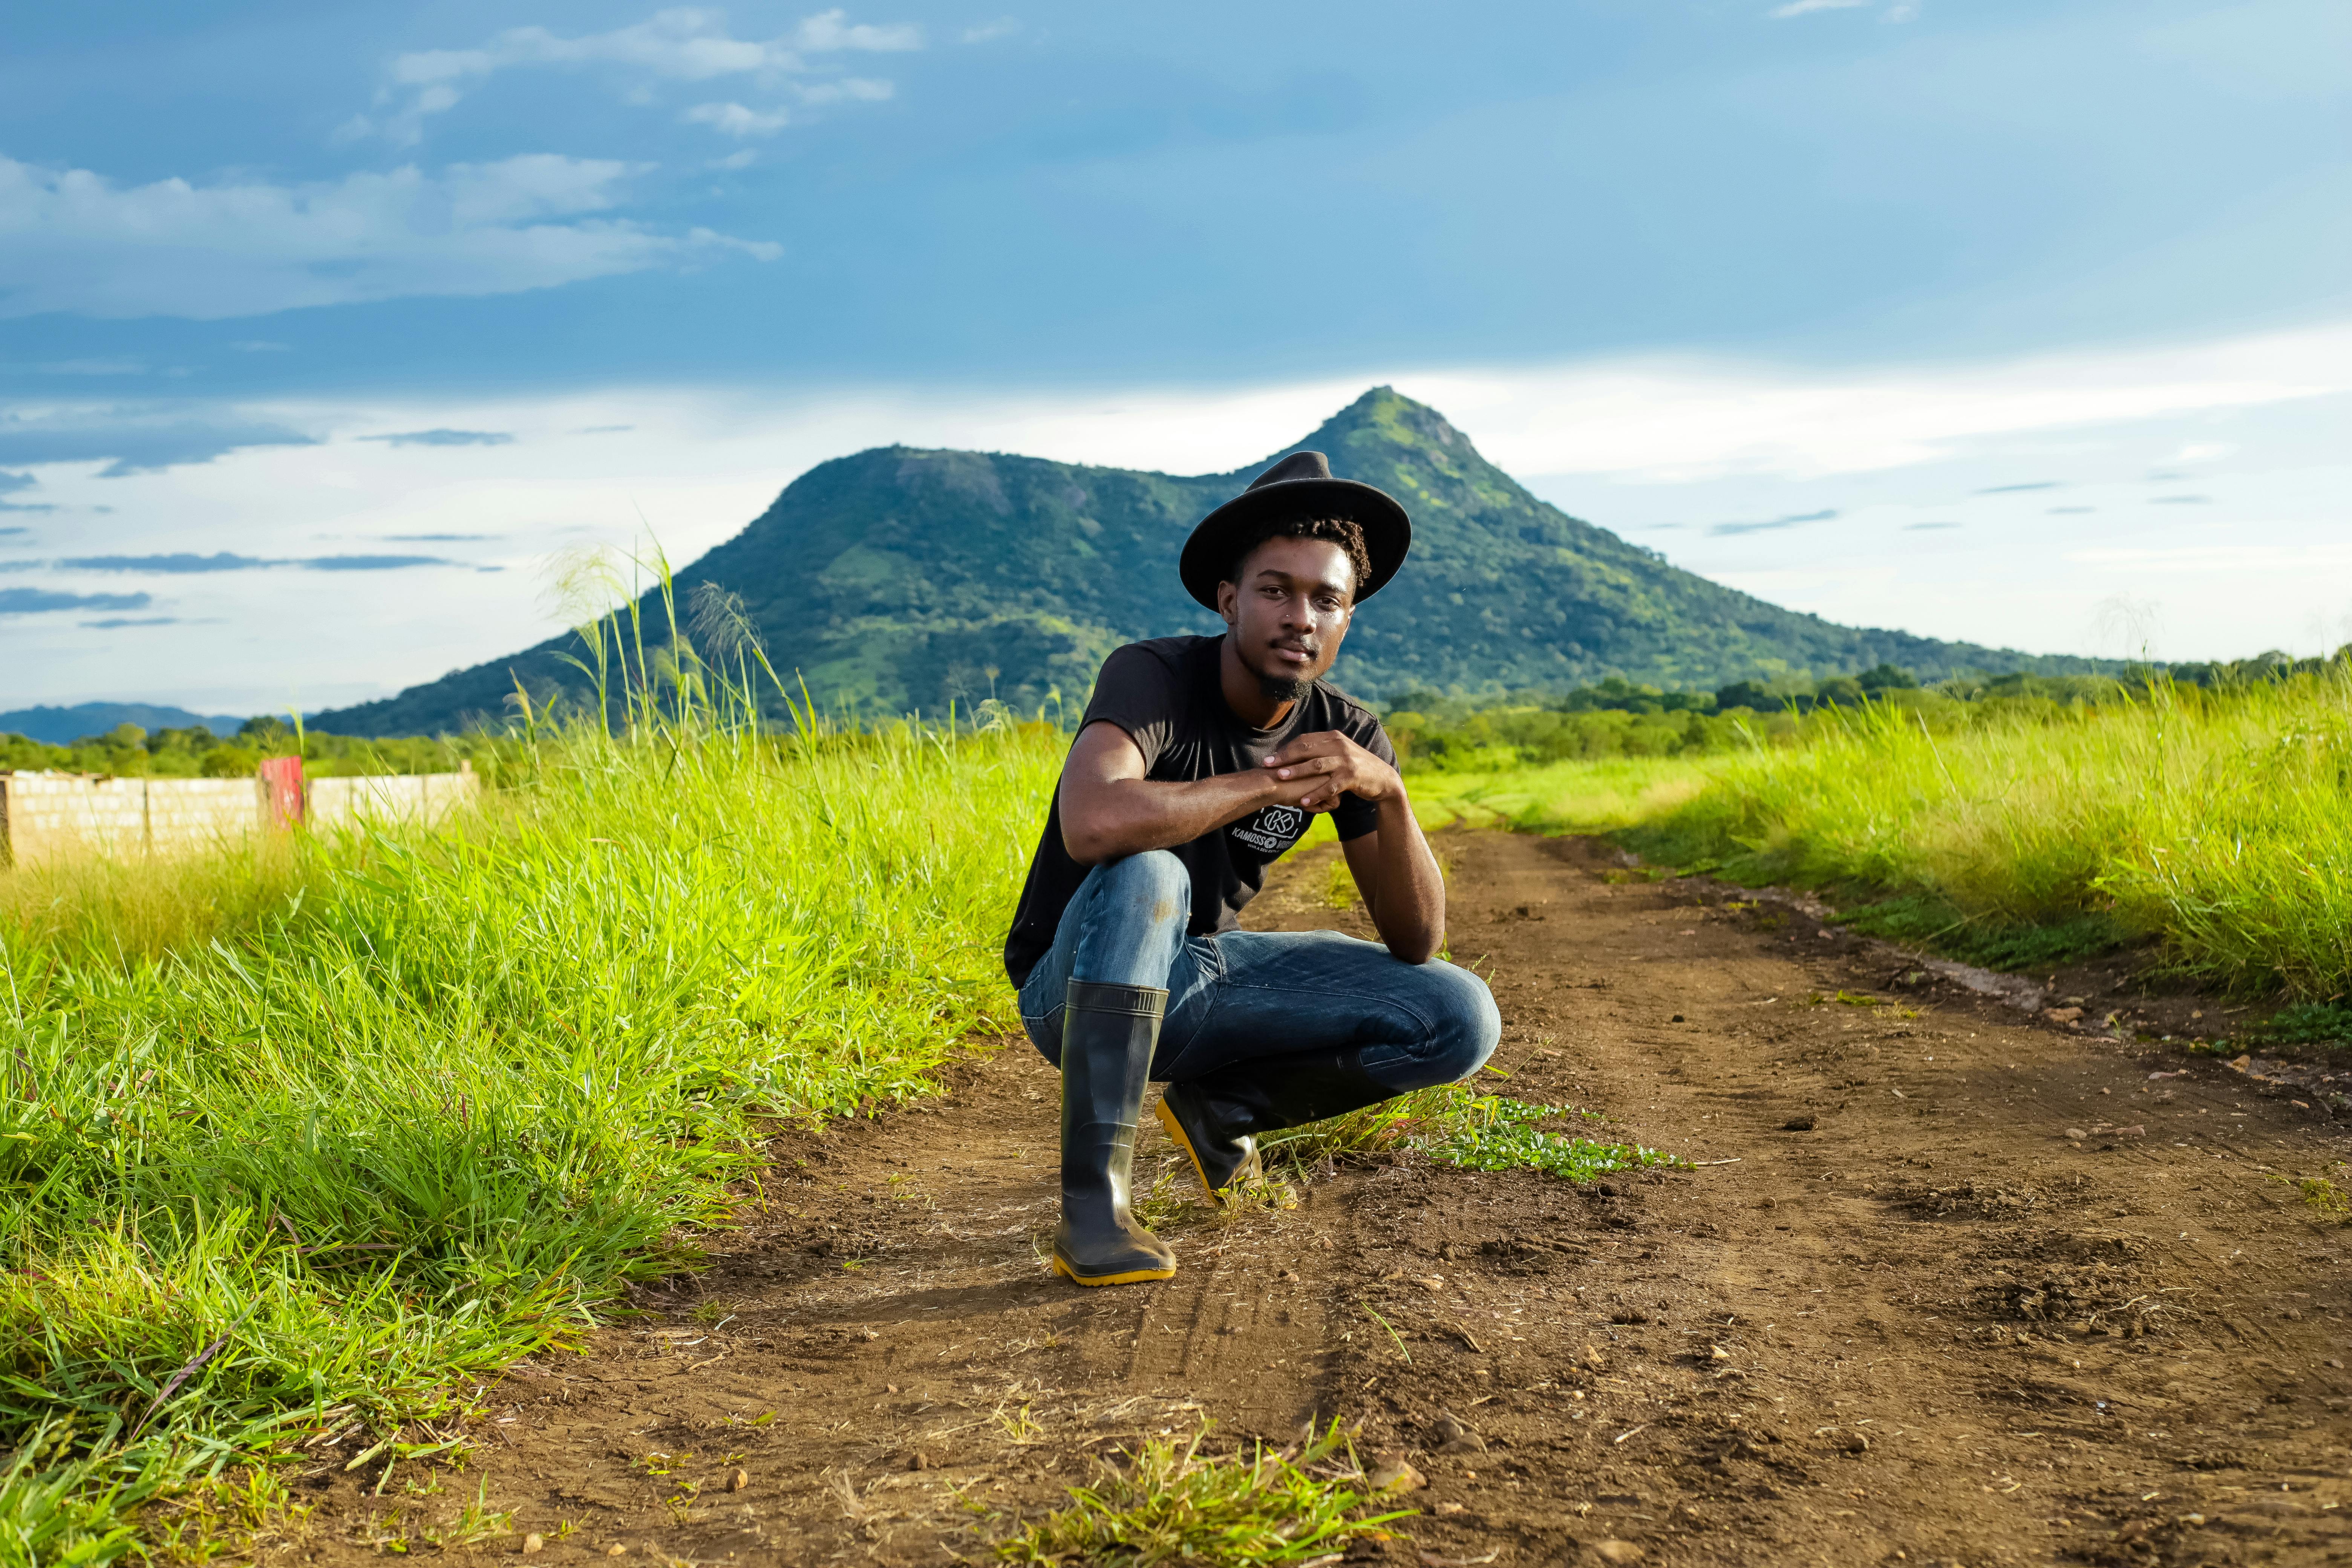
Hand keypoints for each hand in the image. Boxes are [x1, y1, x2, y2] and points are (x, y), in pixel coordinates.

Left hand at [1261, 731, 1399, 812]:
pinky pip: (1329, 787)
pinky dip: (1315, 794)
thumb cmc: (1356, 766)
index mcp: (1334, 738)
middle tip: (1268, 765)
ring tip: (1281, 777)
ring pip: (1316, 765)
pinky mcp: (1351, 777)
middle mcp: (1339, 746)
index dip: (1286, 748)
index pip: (1305, 740)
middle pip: (1307, 749)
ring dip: (1297, 771)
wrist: (1383, 778)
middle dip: (1285, 757)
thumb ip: (1322, 748)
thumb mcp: (1340, 752)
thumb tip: (1298, 748)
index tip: (1271, 757)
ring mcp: (1345, 761)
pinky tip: (1303, 802)